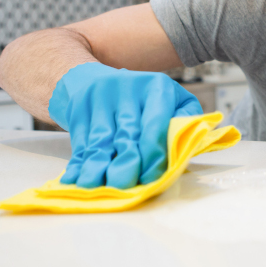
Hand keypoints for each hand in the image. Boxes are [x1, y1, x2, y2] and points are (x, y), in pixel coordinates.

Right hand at [48, 62, 202, 188]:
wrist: (94, 79)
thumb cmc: (142, 99)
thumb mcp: (172, 100)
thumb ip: (185, 121)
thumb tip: (188, 147)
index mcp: (157, 86)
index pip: (156, 123)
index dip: (154, 153)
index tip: (151, 177)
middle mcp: (127, 88)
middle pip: (128, 133)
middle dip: (126, 162)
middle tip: (124, 185)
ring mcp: (100, 97)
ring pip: (101, 139)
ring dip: (98, 167)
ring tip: (96, 187)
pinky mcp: (80, 108)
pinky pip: (81, 141)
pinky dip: (80, 163)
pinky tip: (77, 179)